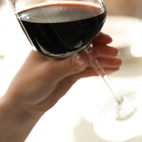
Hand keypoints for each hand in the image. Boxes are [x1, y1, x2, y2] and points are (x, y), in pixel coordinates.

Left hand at [4, 32, 120, 116]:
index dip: (92, 36)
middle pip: (86, 47)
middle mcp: (61, 51)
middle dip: (101, 50)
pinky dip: (99, 70)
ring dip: (103, 60)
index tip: (106, 40)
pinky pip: (88, 70)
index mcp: (52, 44)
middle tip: (114, 54)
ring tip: (117, 64)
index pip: (75, 36)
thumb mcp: (47, 74)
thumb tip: (85, 58)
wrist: (24, 105)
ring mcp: (67, 63)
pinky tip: (109, 70)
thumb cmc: (27, 84)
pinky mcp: (71, 74)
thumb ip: (67, 66)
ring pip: (89, 59)